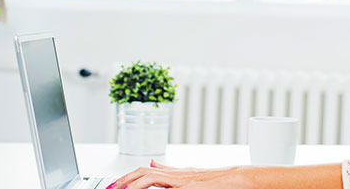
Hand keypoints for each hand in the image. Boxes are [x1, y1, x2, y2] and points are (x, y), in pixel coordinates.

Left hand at [108, 160, 248, 188]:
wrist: (238, 178)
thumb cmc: (219, 181)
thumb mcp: (191, 176)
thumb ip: (171, 170)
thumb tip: (152, 162)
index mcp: (176, 173)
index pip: (146, 171)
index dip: (128, 177)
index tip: (115, 186)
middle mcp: (177, 173)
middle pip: (144, 171)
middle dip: (125, 180)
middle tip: (111, 188)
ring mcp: (182, 178)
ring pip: (150, 175)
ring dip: (132, 182)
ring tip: (118, 188)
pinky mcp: (187, 184)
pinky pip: (163, 183)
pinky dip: (147, 186)